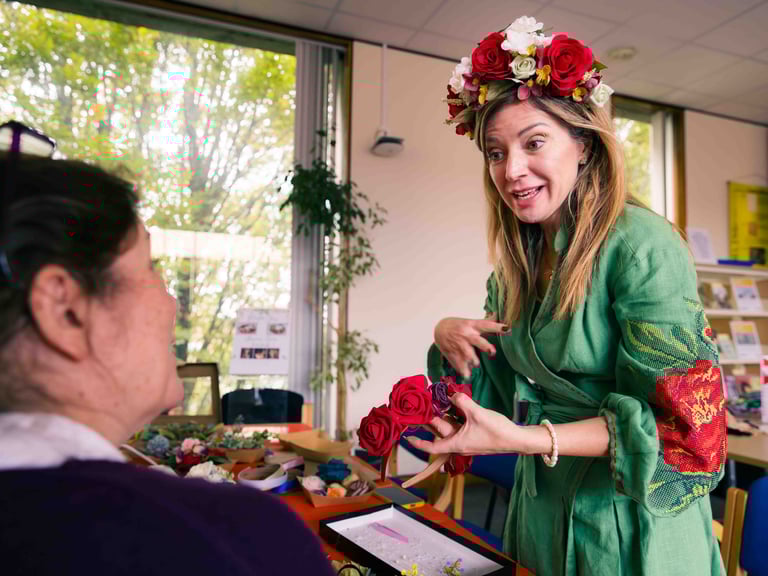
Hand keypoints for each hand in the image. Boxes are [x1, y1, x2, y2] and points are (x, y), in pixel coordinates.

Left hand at [405, 393, 523, 455]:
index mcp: (456, 443)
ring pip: (450, 425)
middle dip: (431, 418)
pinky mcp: (474, 432)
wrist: (516, 438)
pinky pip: (460, 422)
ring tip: (437, 398)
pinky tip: (455, 401)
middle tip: (422, 404)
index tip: (408, 438)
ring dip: (444, 413)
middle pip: (440, 430)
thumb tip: (451, 393)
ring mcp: (467, 437)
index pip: (432, 446)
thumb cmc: (497, 432)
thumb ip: (462, 401)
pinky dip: (456, 413)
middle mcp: (460, 442)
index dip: (419, 443)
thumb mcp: (477, 413)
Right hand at [434, 316, 505, 378]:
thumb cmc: (458, 325)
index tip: (507, 328)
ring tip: (476, 364)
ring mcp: (458, 345)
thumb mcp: (470, 322)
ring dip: (474, 361)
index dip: (497, 327)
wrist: (439, 329)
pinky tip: (467, 376)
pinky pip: (458, 364)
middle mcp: (466, 335)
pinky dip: (464, 371)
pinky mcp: (452, 354)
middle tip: (492, 352)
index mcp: (472, 326)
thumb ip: (486, 322)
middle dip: (485, 347)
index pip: (486, 325)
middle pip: (477, 341)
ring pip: (468, 355)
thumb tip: (499, 314)